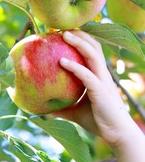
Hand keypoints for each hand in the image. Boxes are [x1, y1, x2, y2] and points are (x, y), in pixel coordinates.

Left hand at [57, 30, 135, 146]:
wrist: (116, 134)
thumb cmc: (98, 121)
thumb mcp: (75, 113)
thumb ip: (62, 109)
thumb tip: (45, 110)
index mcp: (97, 76)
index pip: (91, 52)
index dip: (80, 40)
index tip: (63, 33)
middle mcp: (101, 74)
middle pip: (93, 47)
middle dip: (80, 34)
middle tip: (62, 27)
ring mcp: (102, 81)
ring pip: (92, 55)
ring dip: (79, 43)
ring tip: (64, 34)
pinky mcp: (101, 90)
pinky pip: (87, 75)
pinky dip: (74, 67)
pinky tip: (61, 62)